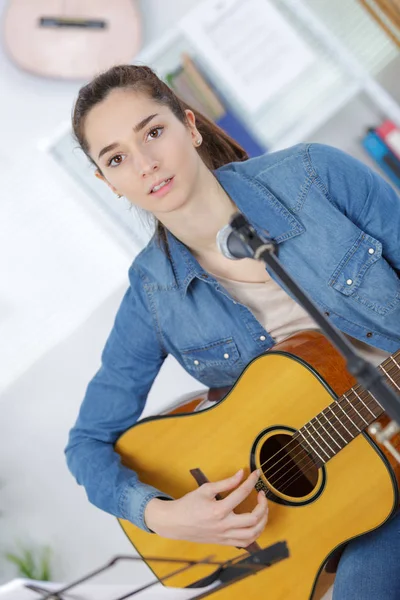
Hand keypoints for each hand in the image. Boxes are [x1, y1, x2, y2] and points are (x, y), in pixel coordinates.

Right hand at [144, 469, 267, 546]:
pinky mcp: (224, 542)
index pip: (242, 493)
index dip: (252, 481)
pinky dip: (255, 533)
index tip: (256, 474)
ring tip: (262, 509)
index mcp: (219, 510)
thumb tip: (241, 473)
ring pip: (253, 534)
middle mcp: (224, 526)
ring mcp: (225, 536)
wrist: (175, 523)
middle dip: (263, 505)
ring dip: (262, 521)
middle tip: (261, 494)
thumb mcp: (206, 489)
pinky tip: (255, 523)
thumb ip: (226, 482)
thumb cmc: (189, 504)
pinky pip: (246, 542)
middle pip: (254, 518)